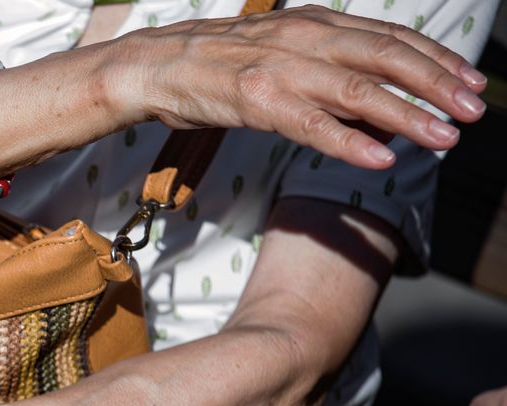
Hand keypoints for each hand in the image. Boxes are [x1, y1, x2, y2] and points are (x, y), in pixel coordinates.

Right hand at [121, 5, 486, 168]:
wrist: (155, 65)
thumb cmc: (217, 63)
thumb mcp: (279, 50)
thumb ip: (324, 66)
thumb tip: (370, 95)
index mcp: (314, 22)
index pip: (388, 37)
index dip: (434, 61)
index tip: (469, 84)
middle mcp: (305, 37)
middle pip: (385, 57)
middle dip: (436, 84)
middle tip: (473, 110)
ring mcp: (281, 68)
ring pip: (358, 89)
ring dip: (407, 115)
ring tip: (444, 137)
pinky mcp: (256, 100)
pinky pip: (311, 124)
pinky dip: (349, 142)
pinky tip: (381, 159)